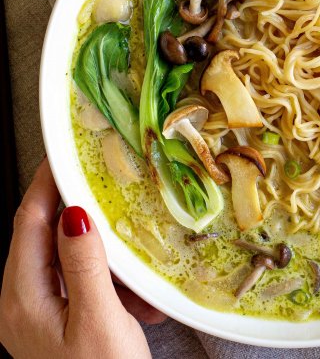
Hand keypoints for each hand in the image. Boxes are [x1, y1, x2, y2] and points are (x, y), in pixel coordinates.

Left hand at [0, 159, 154, 357]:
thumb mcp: (97, 319)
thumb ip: (84, 264)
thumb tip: (73, 213)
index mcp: (24, 298)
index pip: (29, 223)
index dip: (45, 184)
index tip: (63, 155)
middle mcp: (26, 304)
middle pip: (45, 237)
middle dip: (74, 207)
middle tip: (100, 180)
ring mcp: (46, 315)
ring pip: (69, 259)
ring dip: (100, 245)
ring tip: (127, 236)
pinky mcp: (66, 324)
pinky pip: (85, 285)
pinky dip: (110, 276)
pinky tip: (137, 289)